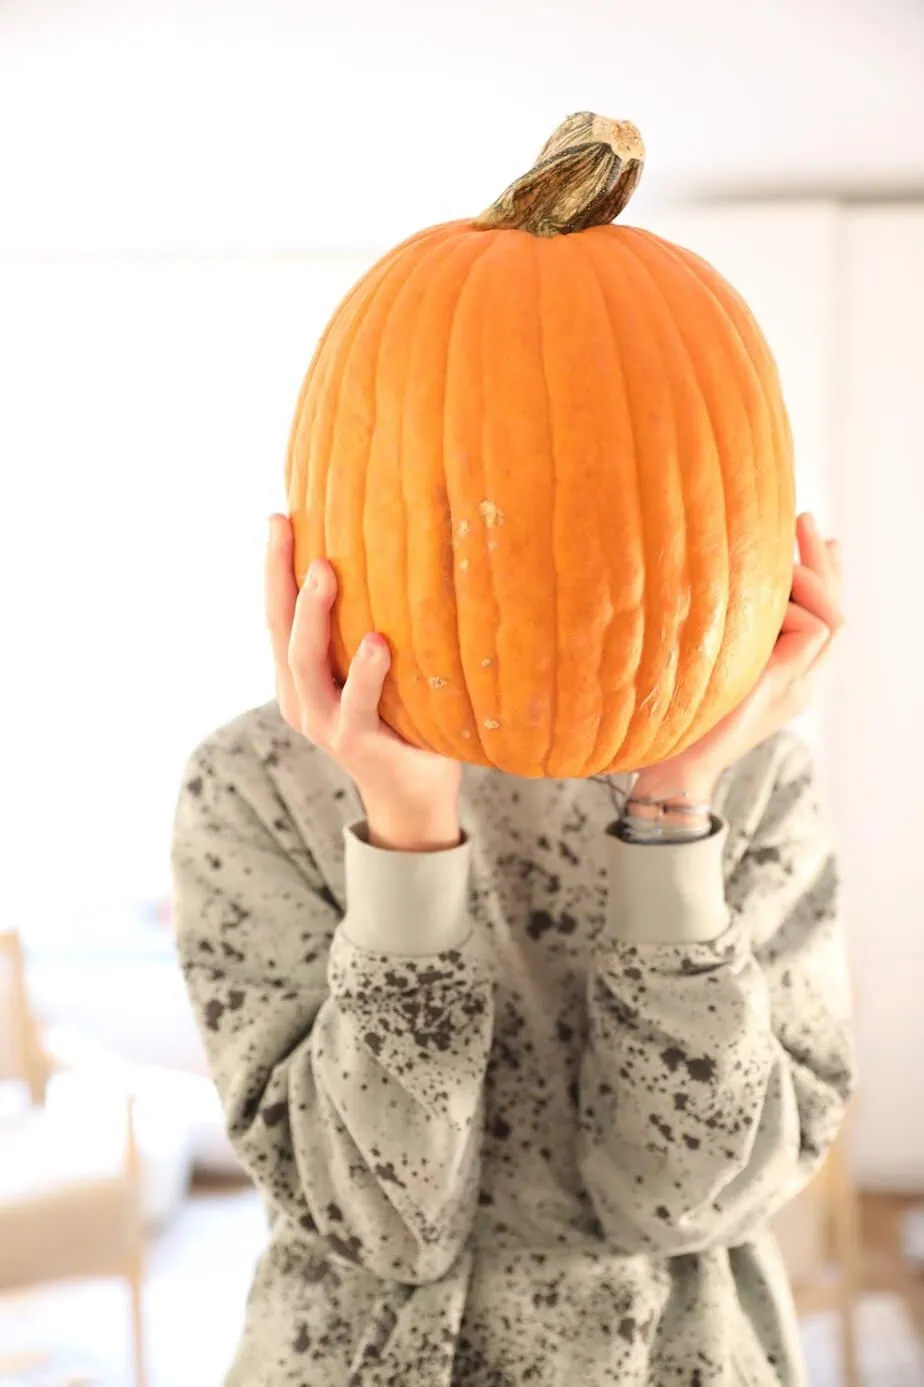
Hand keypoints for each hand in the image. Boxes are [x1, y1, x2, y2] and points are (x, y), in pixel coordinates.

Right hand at [266, 515, 461, 851]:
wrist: (413, 796)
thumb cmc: (400, 721)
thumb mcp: (372, 673)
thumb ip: (364, 631)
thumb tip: (389, 560)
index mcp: (298, 679)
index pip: (277, 614)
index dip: (273, 567)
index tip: (279, 517)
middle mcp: (301, 699)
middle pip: (280, 630)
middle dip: (280, 576)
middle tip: (286, 528)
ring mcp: (326, 723)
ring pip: (307, 664)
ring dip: (313, 616)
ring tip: (324, 572)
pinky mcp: (357, 743)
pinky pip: (359, 704)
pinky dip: (367, 673)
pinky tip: (378, 642)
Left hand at [632, 513, 843, 803]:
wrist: (667, 767)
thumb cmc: (668, 714)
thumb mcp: (700, 657)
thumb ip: (715, 628)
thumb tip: (704, 581)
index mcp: (781, 673)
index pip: (818, 618)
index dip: (818, 575)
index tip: (803, 533)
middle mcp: (796, 679)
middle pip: (834, 613)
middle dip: (823, 561)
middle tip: (804, 519)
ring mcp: (793, 685)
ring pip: (832, 619)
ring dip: (811, 575)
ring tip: (786, 546)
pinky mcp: (780, 686)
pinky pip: (814, 629)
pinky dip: (793, 603)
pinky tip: (765, 590)